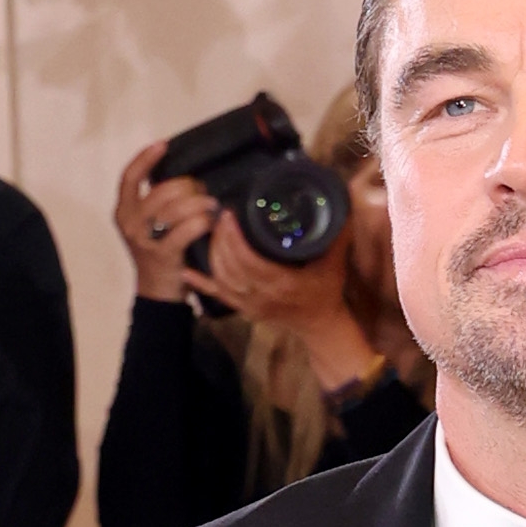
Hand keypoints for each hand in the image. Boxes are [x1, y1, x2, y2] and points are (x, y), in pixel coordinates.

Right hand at [115, 139, 223, 304]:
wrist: (157, 294)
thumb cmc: (159, 253)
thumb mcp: (148, 225)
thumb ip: (156, 202)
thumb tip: (183, 176)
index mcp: (123, 211)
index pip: (129, 177)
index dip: (145, 158)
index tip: (163, 144)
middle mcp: (130, 223)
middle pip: (161, 190)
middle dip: (187, 186)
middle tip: (203, 191)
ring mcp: (145, 240)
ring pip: (176, 207)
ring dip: (200, 202)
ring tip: (212, 205)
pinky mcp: (163, 254)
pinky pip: (186, 229)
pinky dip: (203, 221)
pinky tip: (211, 221)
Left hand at [202, 208, 384, 382]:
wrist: (321, 327)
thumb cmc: (327, 292)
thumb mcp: (334, 261)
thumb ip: (335, 231)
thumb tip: (338, 199)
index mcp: (281, 283)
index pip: (248, 259)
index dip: (234, 237)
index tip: (229, 214)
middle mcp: (261, 296)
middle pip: (229, 266)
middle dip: (220, 239)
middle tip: (218, 216)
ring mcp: (250, 305)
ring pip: (221, 278)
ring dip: (212, 253)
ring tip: (211, 230)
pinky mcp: (244, 310)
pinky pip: (218, 295)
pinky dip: (201, 283)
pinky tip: (186, 271)